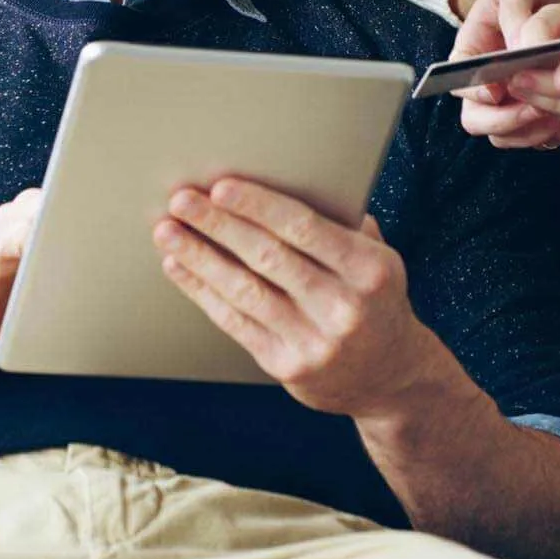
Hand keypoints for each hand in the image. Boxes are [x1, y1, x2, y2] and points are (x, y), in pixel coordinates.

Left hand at [153, 178, 444, 420]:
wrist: (391, 378)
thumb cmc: (374, 301)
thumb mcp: (378, 259)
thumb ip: (339, 225)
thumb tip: (280, 180)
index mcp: (369, 270)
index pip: (304, 228)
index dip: (258, 206)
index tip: (221, 187)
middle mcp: (343, 307)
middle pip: (267, 257)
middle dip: (218, 224)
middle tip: (182, 200)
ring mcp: (314, 342)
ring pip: (243, 290)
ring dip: (199, 257)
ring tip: (168, 231)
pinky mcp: (287, 366)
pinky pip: (234, 321)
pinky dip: (202, 290)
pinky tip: (180, 267)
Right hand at [450, 0, 559, 149]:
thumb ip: (517, 11)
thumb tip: (524, 46)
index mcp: (471, 51)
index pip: (459, 82)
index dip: (475, 92)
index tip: (500, 90)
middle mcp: (484, 80)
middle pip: (476, 119)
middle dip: (506, 120)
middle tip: (538, 107)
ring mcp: (508, 97)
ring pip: (505, 134)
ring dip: (530, 131)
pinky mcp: (534, 105)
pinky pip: (535, 135)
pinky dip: (551, 132)